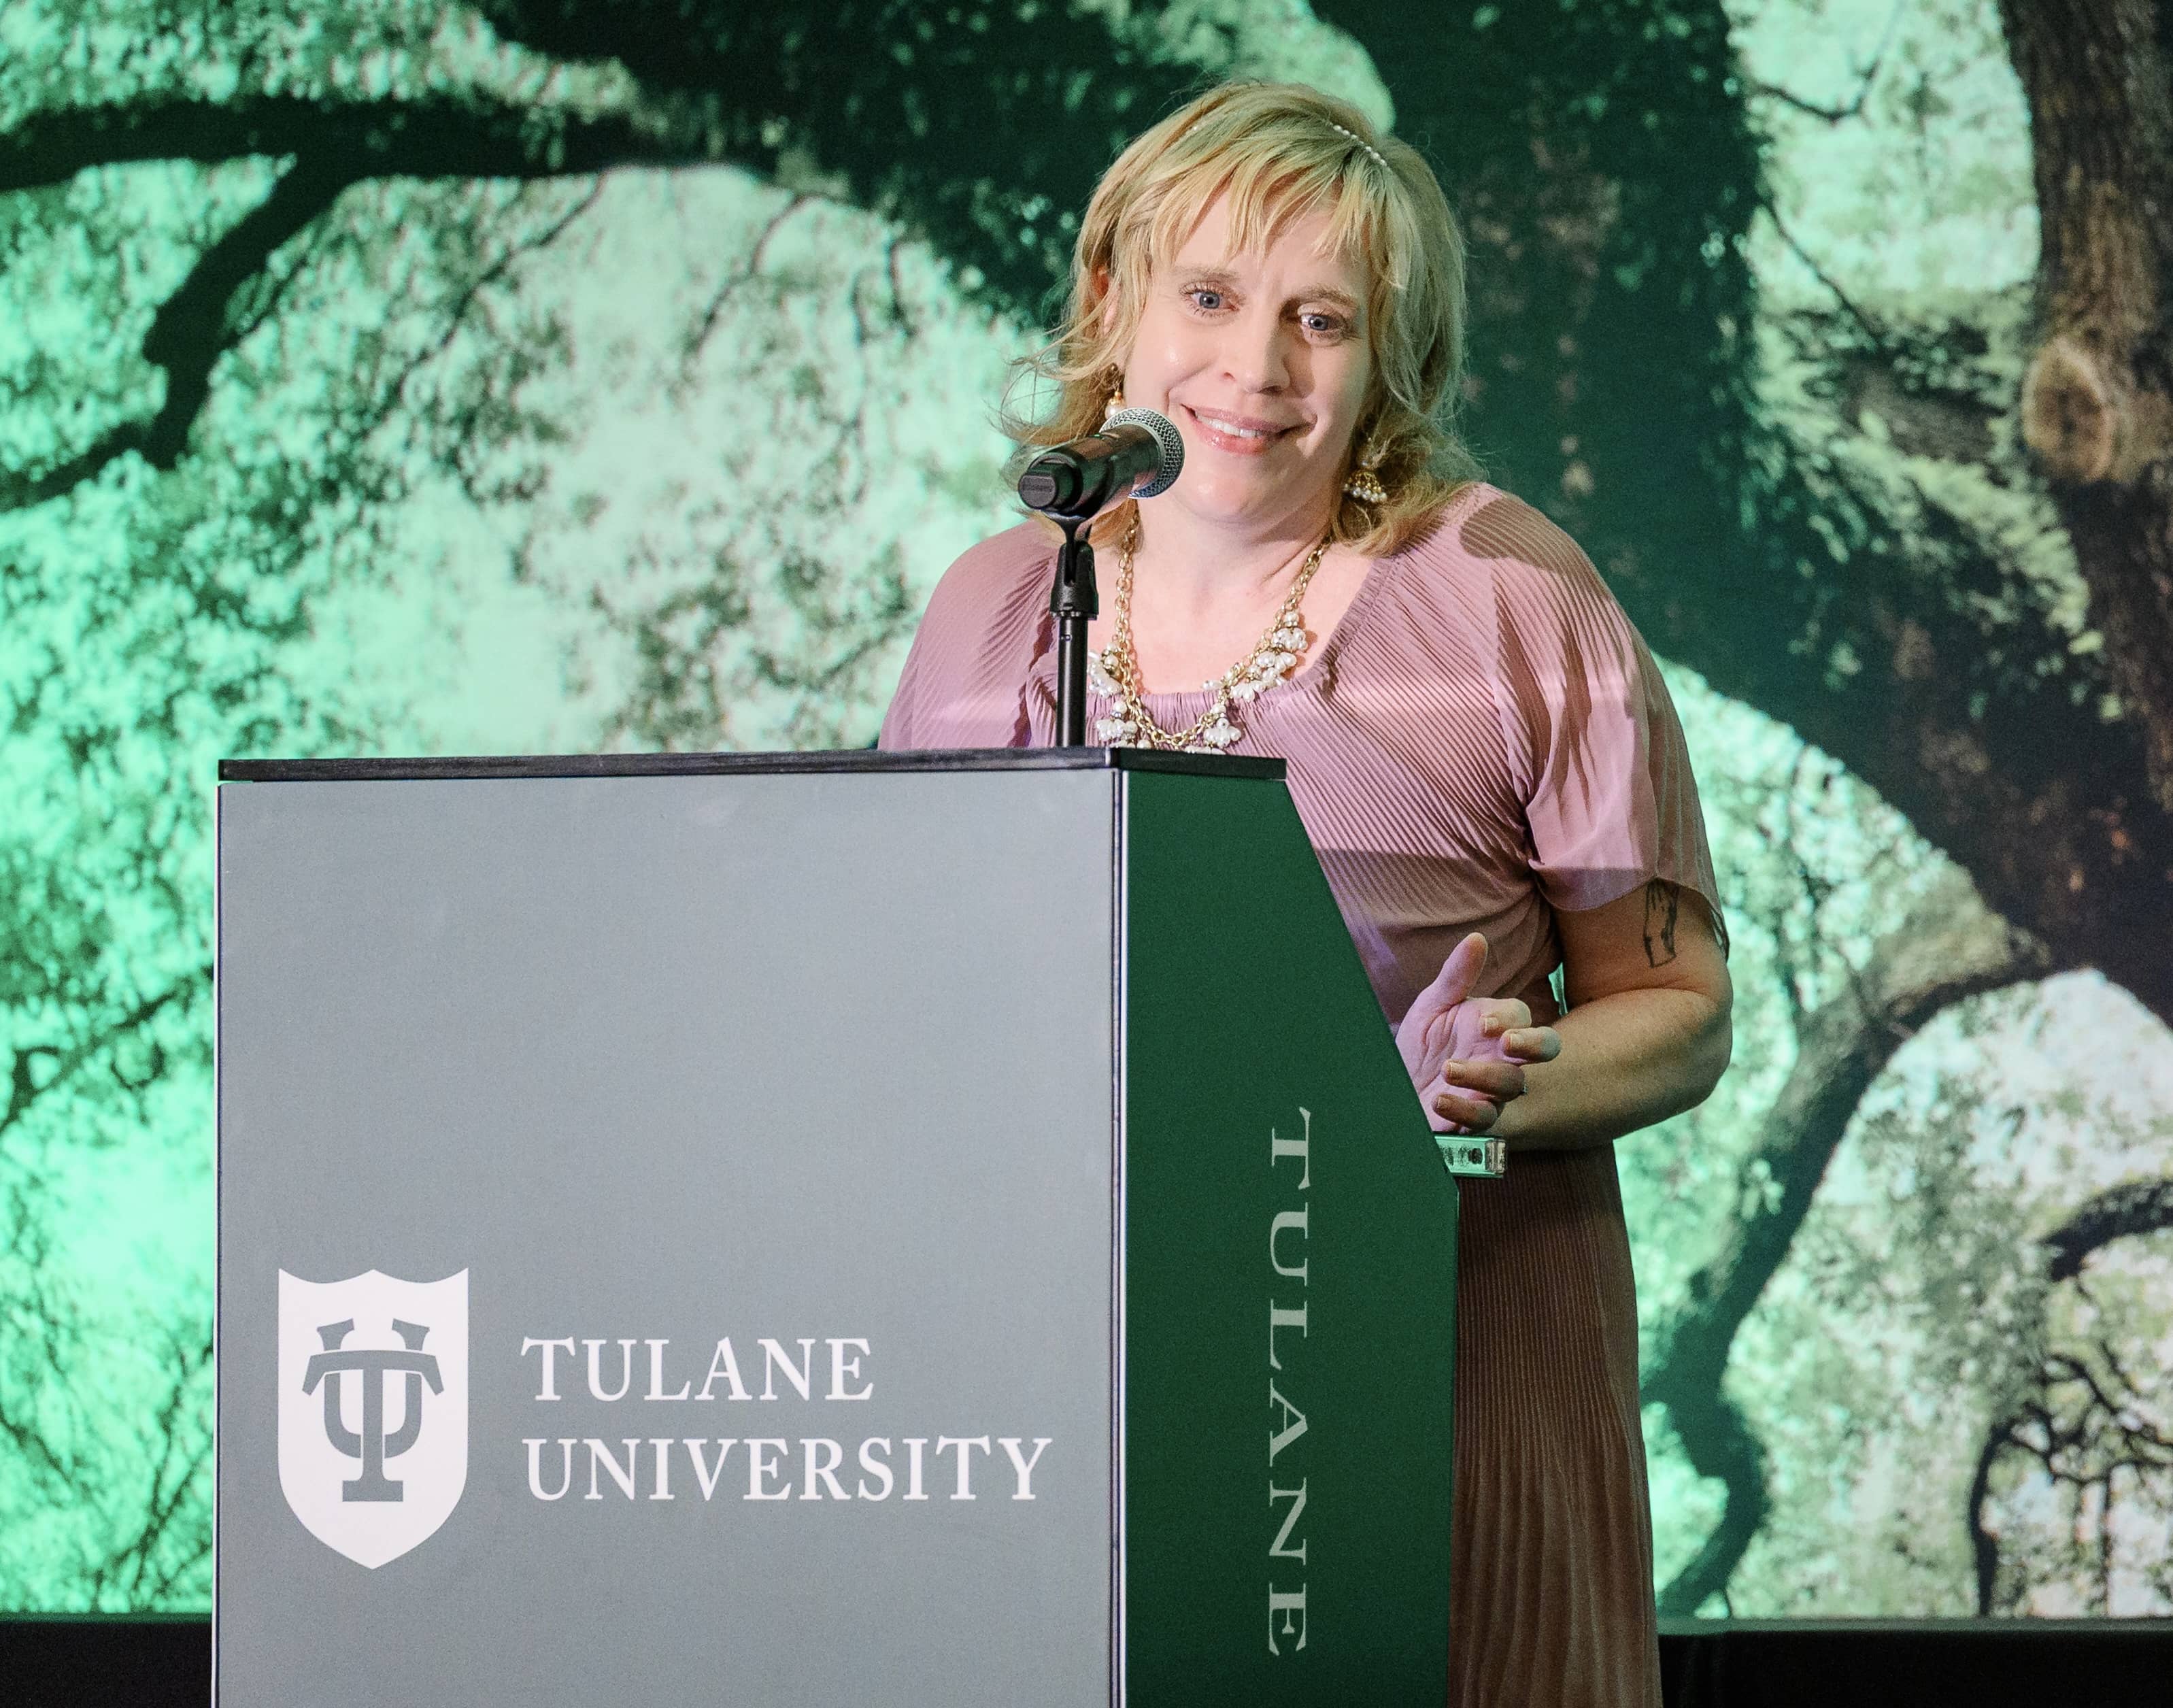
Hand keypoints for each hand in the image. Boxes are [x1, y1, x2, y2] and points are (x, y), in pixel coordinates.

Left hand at [1395, 932, 1562, 1134]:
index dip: (1510, 1018)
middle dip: (1534, 1045)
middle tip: (1507, 1043)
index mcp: (1496, 1025)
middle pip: (1545, 1048)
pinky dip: (1465, 1110)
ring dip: (1484, 1076)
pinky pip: (1484, 1117)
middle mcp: (1503, 1055)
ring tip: (1448, 1070)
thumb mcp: (1434, 1005)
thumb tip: (1477, 938)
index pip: (1522, 1015)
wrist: (1395, 1084)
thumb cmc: (1423, 1042)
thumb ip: (1456, 975)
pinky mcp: (1475, 1116)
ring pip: (1513, 1085)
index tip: (1484, 1023)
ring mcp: (1493, 1088)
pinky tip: (1441, 1100)